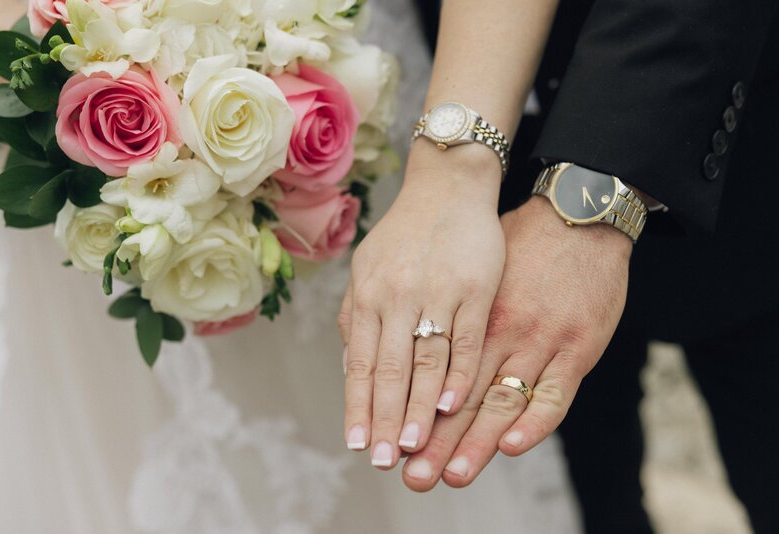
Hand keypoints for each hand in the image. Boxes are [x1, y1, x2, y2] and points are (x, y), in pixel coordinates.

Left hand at [339, 143, 504, 468]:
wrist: (447, 189)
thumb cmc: (405, 235)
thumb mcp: (368, 269)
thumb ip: (358, 317)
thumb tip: (352, 369)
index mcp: (368, 295)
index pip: (362, 363)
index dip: (360, 406)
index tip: (358, 443)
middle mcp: (396, 296)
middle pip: (391, 369)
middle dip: (386, 419)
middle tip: (384, 459)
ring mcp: (436, 291)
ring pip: (426, 359)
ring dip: (420, 406)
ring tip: (415, 444)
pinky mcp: (475, 287)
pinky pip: (466, 337)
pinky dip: (460, 372)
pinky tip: (454, 403)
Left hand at [400, 196, 631, 489]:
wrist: (576, 216)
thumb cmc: (516, 243)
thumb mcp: (469, 270)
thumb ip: (440, 308)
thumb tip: (403, 334)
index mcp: (465, 313)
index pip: (428, 373)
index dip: (406, 411)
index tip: (385, 444)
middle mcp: (496, 331)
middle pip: (458, 395)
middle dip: (434, 439)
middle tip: (413, 476)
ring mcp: (537, 340)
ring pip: (500, 398)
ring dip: (475, 440)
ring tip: (453, 474)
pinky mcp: (576, 346)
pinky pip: (554, 392)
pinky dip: (533, 421)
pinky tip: (513, 445)